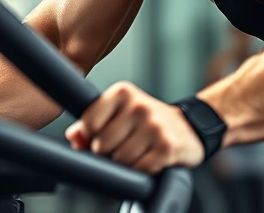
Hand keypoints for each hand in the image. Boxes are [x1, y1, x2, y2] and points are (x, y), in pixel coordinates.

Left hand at [64, 81, 203, 173]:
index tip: (103, 134)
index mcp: (123, 92)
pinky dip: (141, 169)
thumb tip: (74, 136)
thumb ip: (91, 123)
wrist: (189, 127)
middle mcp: (139, 106)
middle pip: (101, 145)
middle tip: (123, 145)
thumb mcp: (120, 113)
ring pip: (119, 160)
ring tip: (137, 151)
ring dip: (125, 163)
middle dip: (108, 152)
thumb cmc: (148, 120)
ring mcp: (154, 126)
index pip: (89, 122)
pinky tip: (149, 158)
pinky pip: (139, 169)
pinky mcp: (167, 147)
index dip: (91, 136)